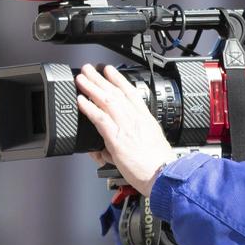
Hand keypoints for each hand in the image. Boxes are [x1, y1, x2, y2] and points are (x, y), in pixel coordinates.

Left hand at [75, 64, 176, 195]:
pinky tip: (81, 100)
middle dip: (100, 79)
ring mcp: (126, 127)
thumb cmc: (158, 166)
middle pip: (115, 93)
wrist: (163, 175)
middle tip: (89, 69)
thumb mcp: (146, 148)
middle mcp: (136, 119)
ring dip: (92, 88)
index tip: (110, 71)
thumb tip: (103, 150)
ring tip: (81, 79)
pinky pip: (100, 118)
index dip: (119, 79)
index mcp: (145, 119)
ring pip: (106, 101)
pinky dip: (89, 108)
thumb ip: (122, 146)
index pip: (131, 93)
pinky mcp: (118, 139)